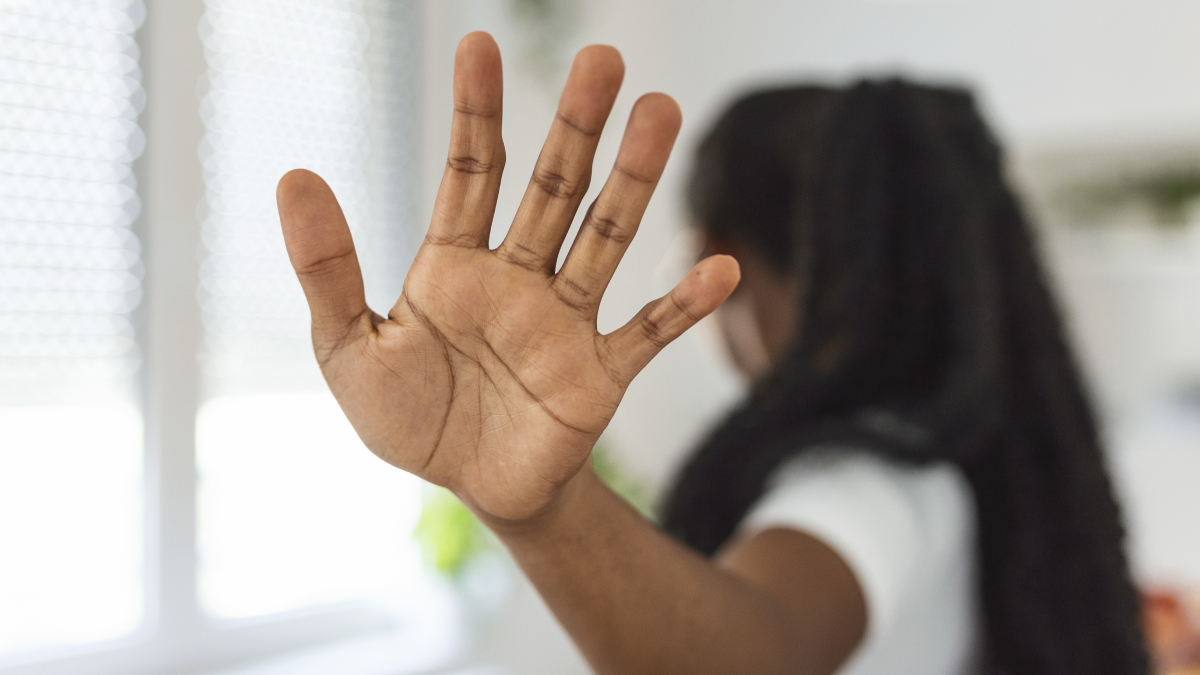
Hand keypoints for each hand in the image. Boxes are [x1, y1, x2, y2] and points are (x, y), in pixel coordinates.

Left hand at [277, 33, 738, 523]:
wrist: (468, 488)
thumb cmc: (409, 416)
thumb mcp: (348, 349)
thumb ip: (327, 269)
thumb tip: (294, 174)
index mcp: (456, 264)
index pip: (470, 170)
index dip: (475, 110)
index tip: (478, 44)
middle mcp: (518, 278)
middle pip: (552, 189)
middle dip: (575, 127)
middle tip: (603, 60)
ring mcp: (565, 321)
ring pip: (604, 240)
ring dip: (634, 181)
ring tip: (661, 111)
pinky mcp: (600, 374)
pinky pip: (648, 334)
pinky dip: (683, 306)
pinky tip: (721, 269)